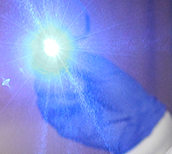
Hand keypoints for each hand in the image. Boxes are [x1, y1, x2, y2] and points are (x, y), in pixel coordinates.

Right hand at [34, 52, 165, 153]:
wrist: (131, 118)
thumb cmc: (120, 90)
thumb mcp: (100, 68)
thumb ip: (76, 58)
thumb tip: (53, 48)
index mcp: (74, 71)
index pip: (48, 63)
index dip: (45, 59)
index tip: (49, 57)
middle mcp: (65, 87)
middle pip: (41, 79)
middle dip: (55, 77)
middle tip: (77, 80)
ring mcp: (62, 106)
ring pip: (43, 95)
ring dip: (63, 92)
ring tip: (83, 95)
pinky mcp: (61, 123)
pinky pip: (49, 112)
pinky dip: (63, 106)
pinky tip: (78, 106)